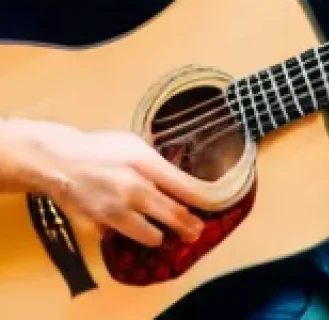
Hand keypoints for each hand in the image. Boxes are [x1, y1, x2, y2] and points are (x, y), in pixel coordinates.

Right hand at [13, 120, 210, 247]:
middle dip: (187, 224)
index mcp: (146, 164)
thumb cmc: (100, 148)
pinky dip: (132, 236)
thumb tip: (177, 174)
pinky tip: (138, 234)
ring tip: (167, 235)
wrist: (60, 162)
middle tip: (197, 231)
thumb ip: (156, 160)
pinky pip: (123, 236)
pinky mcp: (101, 225)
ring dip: (160, 235)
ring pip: (149, 233)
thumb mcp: (133, 144)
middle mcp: (135, 189)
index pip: (184, 185)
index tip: (216, 204)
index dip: (203, 198)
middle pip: (171, 213)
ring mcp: (117, 210)